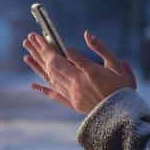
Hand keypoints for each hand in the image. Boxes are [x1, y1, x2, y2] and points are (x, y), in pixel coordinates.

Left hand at [22, 30, 136, 113]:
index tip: (45, 36)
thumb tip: (86, 34)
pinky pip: (54, 95)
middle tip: (30, 38)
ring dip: (37, 65)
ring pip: (50, 78)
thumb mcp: (117, 65)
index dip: (54, 45)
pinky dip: (43, 90)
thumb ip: (101, 49)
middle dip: (40, 50)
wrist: (123, 115)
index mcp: (89, 73)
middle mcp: (77, 84)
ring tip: (26, 53)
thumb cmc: (123, 88)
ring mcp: (73, 95)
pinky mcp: (72, 104)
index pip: (67, 55)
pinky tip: (32, 85)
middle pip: (54, 64)